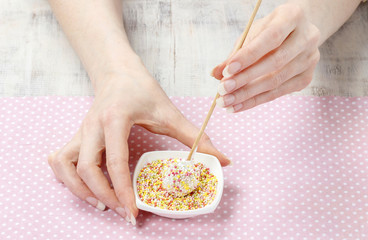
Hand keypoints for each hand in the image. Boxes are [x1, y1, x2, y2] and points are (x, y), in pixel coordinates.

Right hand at [47, 63, 229, 224]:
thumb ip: (195, 137)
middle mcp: (92, 127)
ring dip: (79, 190)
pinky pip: (61, 161)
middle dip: (102, 197)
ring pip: (65, 167)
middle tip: (123, 212)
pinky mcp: (77, 136)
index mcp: (115, 119)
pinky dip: (67, 178)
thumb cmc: (141, 89)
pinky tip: (83, 187)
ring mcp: (81, 132)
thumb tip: (222, 160)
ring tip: (102, 205)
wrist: (117, 72)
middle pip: (85, 170)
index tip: (133, 211)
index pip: (115, 162)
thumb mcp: (169, 111)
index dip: (123, 190)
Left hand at [212, 3, 319, 111]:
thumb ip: (235, 52)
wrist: (296, 33)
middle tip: (222, 90)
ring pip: (276, 82)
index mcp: (293, 17)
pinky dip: (255, 101)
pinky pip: (278, 93)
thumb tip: (216, 73)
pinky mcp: (306, 78)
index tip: (227, 71)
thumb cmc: (268, 31)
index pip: (271, 38)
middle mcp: (308, 38)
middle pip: (275, 63)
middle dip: (245, 79)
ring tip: (226, 101)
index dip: (248, 55)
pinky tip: (237, 106)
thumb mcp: (251, 33)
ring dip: (247, 94)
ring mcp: (310, 59)